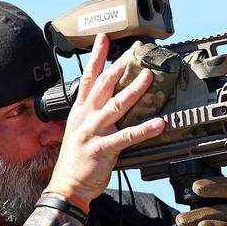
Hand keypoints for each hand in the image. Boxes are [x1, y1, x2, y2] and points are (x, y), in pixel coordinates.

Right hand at [45, 33, 166, 203]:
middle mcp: (86, 118)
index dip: (96, 57)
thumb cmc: (75, 162)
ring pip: (117, 105)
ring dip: (135, 89)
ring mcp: (94, 132)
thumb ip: (93, 116)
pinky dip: (144, 129)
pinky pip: (127, 136)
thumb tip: (111, 102)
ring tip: (150, 77)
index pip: (88, 78)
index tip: (104, 38)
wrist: (67, 187)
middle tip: (137, 50)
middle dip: (121, 65)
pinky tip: (159, 123)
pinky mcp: (103, 149)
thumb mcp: (79, 132)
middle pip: (104, 84)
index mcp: (80, 113)